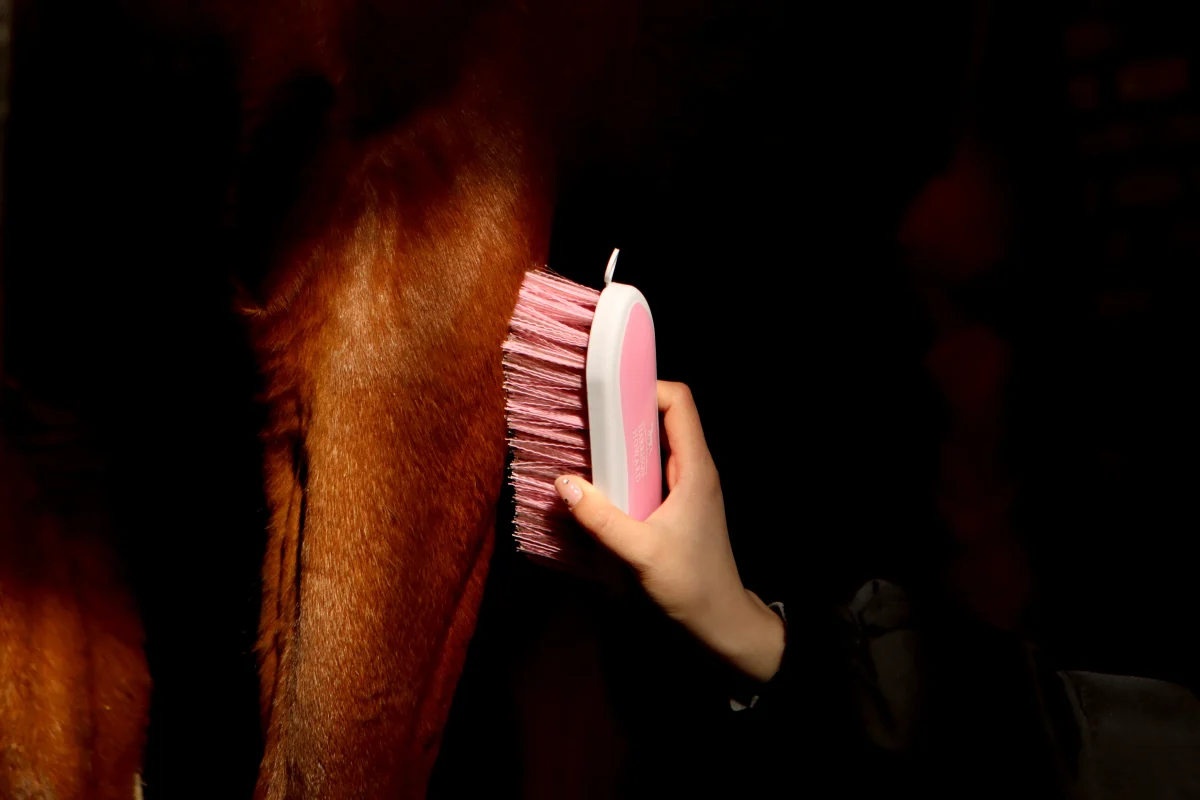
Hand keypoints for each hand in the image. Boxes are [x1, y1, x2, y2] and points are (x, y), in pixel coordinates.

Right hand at [555, 381, 783, 683]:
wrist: (721, 622)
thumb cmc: (691, 586)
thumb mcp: (641, 553)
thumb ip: (601, 518)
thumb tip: (564, 483)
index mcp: (695, 468)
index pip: (679, 402)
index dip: (646, 387)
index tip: (608, 393)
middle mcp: (694, 470)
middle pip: (663, 417)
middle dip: (626, 411)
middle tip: (586, 417)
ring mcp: (687, 487)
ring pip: (655, 445)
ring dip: (623, 442)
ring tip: (586, 445)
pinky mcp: (677, 505)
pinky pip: (651, 470)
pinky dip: (626, 467)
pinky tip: (600, 483)